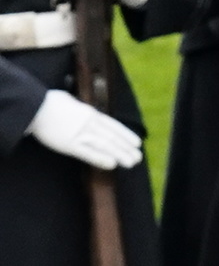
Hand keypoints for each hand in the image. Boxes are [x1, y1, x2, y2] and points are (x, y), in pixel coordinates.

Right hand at [27, 90, 143, 168]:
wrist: (33, 106)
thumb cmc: (49, 102)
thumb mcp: (71, 101)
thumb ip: (80, 108)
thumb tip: (86, 110)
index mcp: (90, 113)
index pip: (113, 126)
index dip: (126, 135)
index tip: (137, 143)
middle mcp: (89, 124)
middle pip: (112, 137)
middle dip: (126, 148)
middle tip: (138, 157)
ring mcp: (80, 134)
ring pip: (104, 146)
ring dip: (119, 154)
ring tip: (131, 163)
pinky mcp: (69, 144)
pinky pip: (88, 153)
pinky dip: (100, 158)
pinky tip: (111, 164)